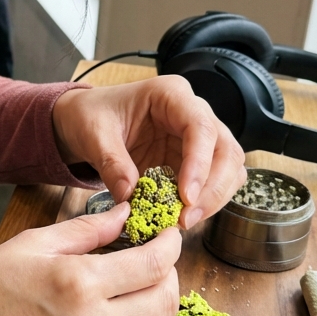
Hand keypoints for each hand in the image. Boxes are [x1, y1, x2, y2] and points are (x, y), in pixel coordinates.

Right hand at [0, 202, 180, 315]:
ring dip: (154, 305)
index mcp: (79, 284)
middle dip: (169, 275)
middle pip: (166, 301)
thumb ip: (87, 229)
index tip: (168, 235)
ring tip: (132, 287)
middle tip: (154, 260)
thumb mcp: (33, 244)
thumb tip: (127, 214)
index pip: (153, 265)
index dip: (170, 245)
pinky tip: (111, 315)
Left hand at [51, 77, 246, 228]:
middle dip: (212, 188)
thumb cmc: (92, 116)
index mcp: (171, 94)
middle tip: (185, 218)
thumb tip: (130, 196)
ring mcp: (198, 138)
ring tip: (183, 221)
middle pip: (225, 150)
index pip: (201, 127)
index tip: (186, 197)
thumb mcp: (94, 134)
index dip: (199, 164)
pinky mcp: (194, 160)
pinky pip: (214, 182)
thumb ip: (111, 163)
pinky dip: (205, 202)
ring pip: (229, 168)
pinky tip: (181, 215)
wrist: (88, 120)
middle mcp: (193, 113)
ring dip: (213, 199)